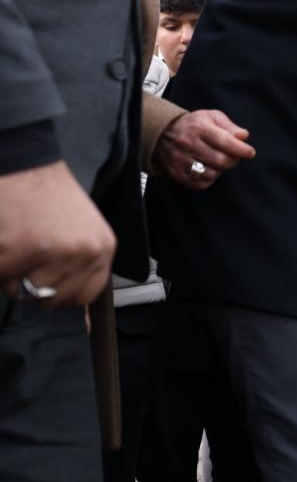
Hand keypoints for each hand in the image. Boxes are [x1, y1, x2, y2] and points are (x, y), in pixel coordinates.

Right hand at [0, 161, 115, 306]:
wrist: (23, 158)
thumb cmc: (45, 193)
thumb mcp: (80, 230)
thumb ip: (81, 268)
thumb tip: (82, 323)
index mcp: (103, 248)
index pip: (84, 297)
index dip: (59, 293)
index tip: (44, 280)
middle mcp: (84, 253)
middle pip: (51, 298)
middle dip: (30, 283)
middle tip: (25, 250)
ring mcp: (52, 252)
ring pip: (21, 291)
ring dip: (10, 272)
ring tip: (15, 239)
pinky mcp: (17, 249)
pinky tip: (3, 236)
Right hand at [153, 109, 254, 189]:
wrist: (163, 132)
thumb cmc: (194, 125)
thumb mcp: (211, 117)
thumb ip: (230, 126)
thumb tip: (244, 136)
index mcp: (199, 128)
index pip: (224, 141)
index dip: (240, 149)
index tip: (250, 152)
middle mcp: (188, 144)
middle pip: (220, 161)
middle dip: (232, 160)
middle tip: (232, 156)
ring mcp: (180, 160)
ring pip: (211, 174)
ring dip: (220, 170)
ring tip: (217, 160)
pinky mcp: (176, 173)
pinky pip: (201, 183)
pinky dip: (209, 179)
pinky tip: (207, 168)